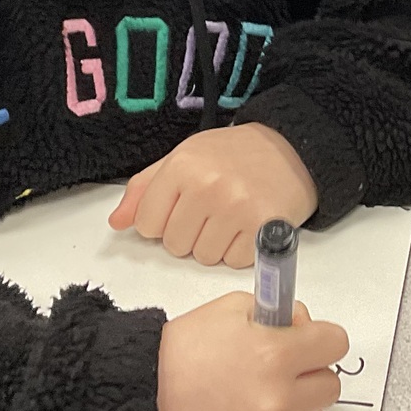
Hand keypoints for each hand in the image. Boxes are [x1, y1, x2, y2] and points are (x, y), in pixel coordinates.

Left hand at [109, 123, 318, 266]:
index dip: (162, 221)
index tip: (182, 207)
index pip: (147, 224)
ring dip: (215, 244)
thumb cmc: (233, 155)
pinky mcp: (263, 228)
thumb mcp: (184, 157)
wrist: (293, 148)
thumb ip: (145, 188)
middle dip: (190, 234)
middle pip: (175, 245)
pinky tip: (248, 226)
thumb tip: (116, 222)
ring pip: (204, 257)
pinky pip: (234, 262)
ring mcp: (237, 208)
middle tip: (211, 210)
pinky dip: (239, 251)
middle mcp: (207, 186)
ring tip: (231, 217)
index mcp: (181, 166)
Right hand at [158, 292, 347, 410]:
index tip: (308, 342)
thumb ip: (278, 313)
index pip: (336, 344)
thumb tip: (305, 326)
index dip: (320, 339)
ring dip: (295, 408)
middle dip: (308, 374)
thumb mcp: (229, 310)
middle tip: (277, 371)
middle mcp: (279, 400)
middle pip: (330, 385)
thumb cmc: (178, 357)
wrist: (138, 405)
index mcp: (275, 355)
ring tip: (254, 399)